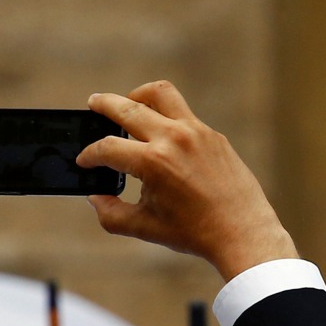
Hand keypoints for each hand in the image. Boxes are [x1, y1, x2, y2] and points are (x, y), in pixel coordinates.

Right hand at [76, 80, 297, 281]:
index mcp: (153, 162)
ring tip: (128, 105)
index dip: (89, 155)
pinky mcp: (212, 134)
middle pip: (127, 106)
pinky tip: (158, 133)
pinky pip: (182, 113)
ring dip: (138, 95)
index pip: (108, 147)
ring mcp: (196, 131)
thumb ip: (111, 214)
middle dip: (103, 106)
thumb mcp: (144, 227)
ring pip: (160, 93)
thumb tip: (95, 197)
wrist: (241, 231)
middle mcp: (173, 138)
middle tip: (92, 105)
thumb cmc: (194, 232)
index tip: (84, 161)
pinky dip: (164, 116)